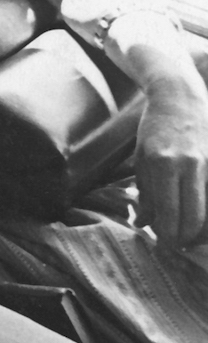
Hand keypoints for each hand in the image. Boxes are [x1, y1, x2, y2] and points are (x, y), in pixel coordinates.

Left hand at [135, 90, 207, 247]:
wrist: (179, 98)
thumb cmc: (155, 130)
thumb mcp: (141, 158)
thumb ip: (144, 193)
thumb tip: (143, 224)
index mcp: (162, 164)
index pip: (168, 213)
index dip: (169, 236)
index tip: (167, 244)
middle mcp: (188, 164)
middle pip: (194, 217)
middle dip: (187, 237)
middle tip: (180, 243)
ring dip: (202, 227)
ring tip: (192, 231)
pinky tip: (201, 213)